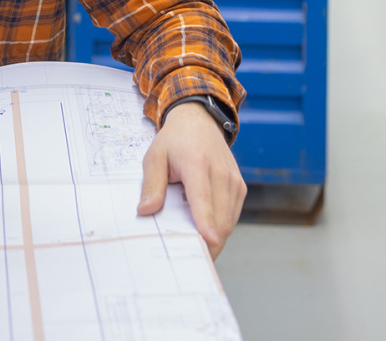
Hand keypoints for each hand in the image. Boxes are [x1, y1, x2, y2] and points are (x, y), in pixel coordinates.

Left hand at [136, 102, 245, 257]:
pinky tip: (205, 236)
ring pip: (229, 222)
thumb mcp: (154, 157)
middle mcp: (221, 173)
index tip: (207, 243)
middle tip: (190, 263)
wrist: (199, 122)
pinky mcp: (239, 187)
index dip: (206, 224)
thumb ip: (151, 185)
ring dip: (215, 240)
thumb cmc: (174, 141)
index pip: (204, 199)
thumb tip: (146, 211)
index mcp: (197, 164)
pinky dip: (220, 229)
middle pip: (220, 218)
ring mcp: (234, 181)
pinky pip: (232, 217)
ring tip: (196, 254)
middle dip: (208, 244)